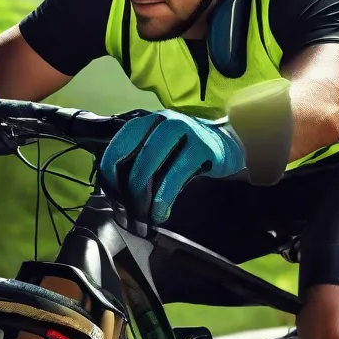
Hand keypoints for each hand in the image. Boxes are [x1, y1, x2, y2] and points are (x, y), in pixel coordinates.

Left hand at [99, 110, 245, 224]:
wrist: (228, 144)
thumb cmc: (188, 151)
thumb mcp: (161, 151)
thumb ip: (140, 162)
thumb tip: (116, 194)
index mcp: (147, 122)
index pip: (118, 146)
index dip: (110, 174)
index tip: (113, 197)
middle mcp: (163, 122)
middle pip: (134, 158)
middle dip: (128, 191)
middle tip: (129, 213)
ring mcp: (185, 130)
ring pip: (150, 164)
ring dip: (143, 196)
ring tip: (144, 216)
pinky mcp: (203, 147)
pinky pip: (175, 174)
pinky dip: (164, 197)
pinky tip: (161, 212)